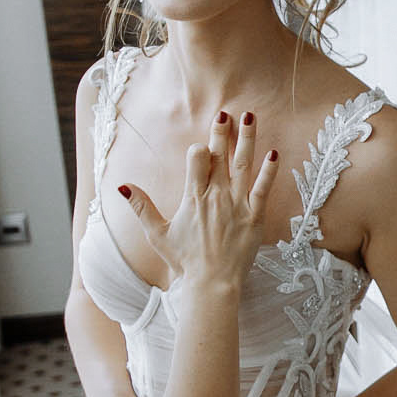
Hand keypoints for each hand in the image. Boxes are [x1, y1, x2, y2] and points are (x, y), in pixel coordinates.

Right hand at [120, 110, 279, 292]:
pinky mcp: (254, 217)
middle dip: (223, 133)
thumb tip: (123, 185)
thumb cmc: (185, 261)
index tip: (202, 144)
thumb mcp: (157, 234)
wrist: (212, 284)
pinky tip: (273, 154)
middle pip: (220, 157)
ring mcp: (237, 206)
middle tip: (226, 112)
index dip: (200, 150)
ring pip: (244, 166)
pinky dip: (269, 172)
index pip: (197, 161)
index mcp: (193, 198)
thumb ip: (141, 207)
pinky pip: (263, 190)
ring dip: (248, 141)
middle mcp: (216, 197)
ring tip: (250, 118)